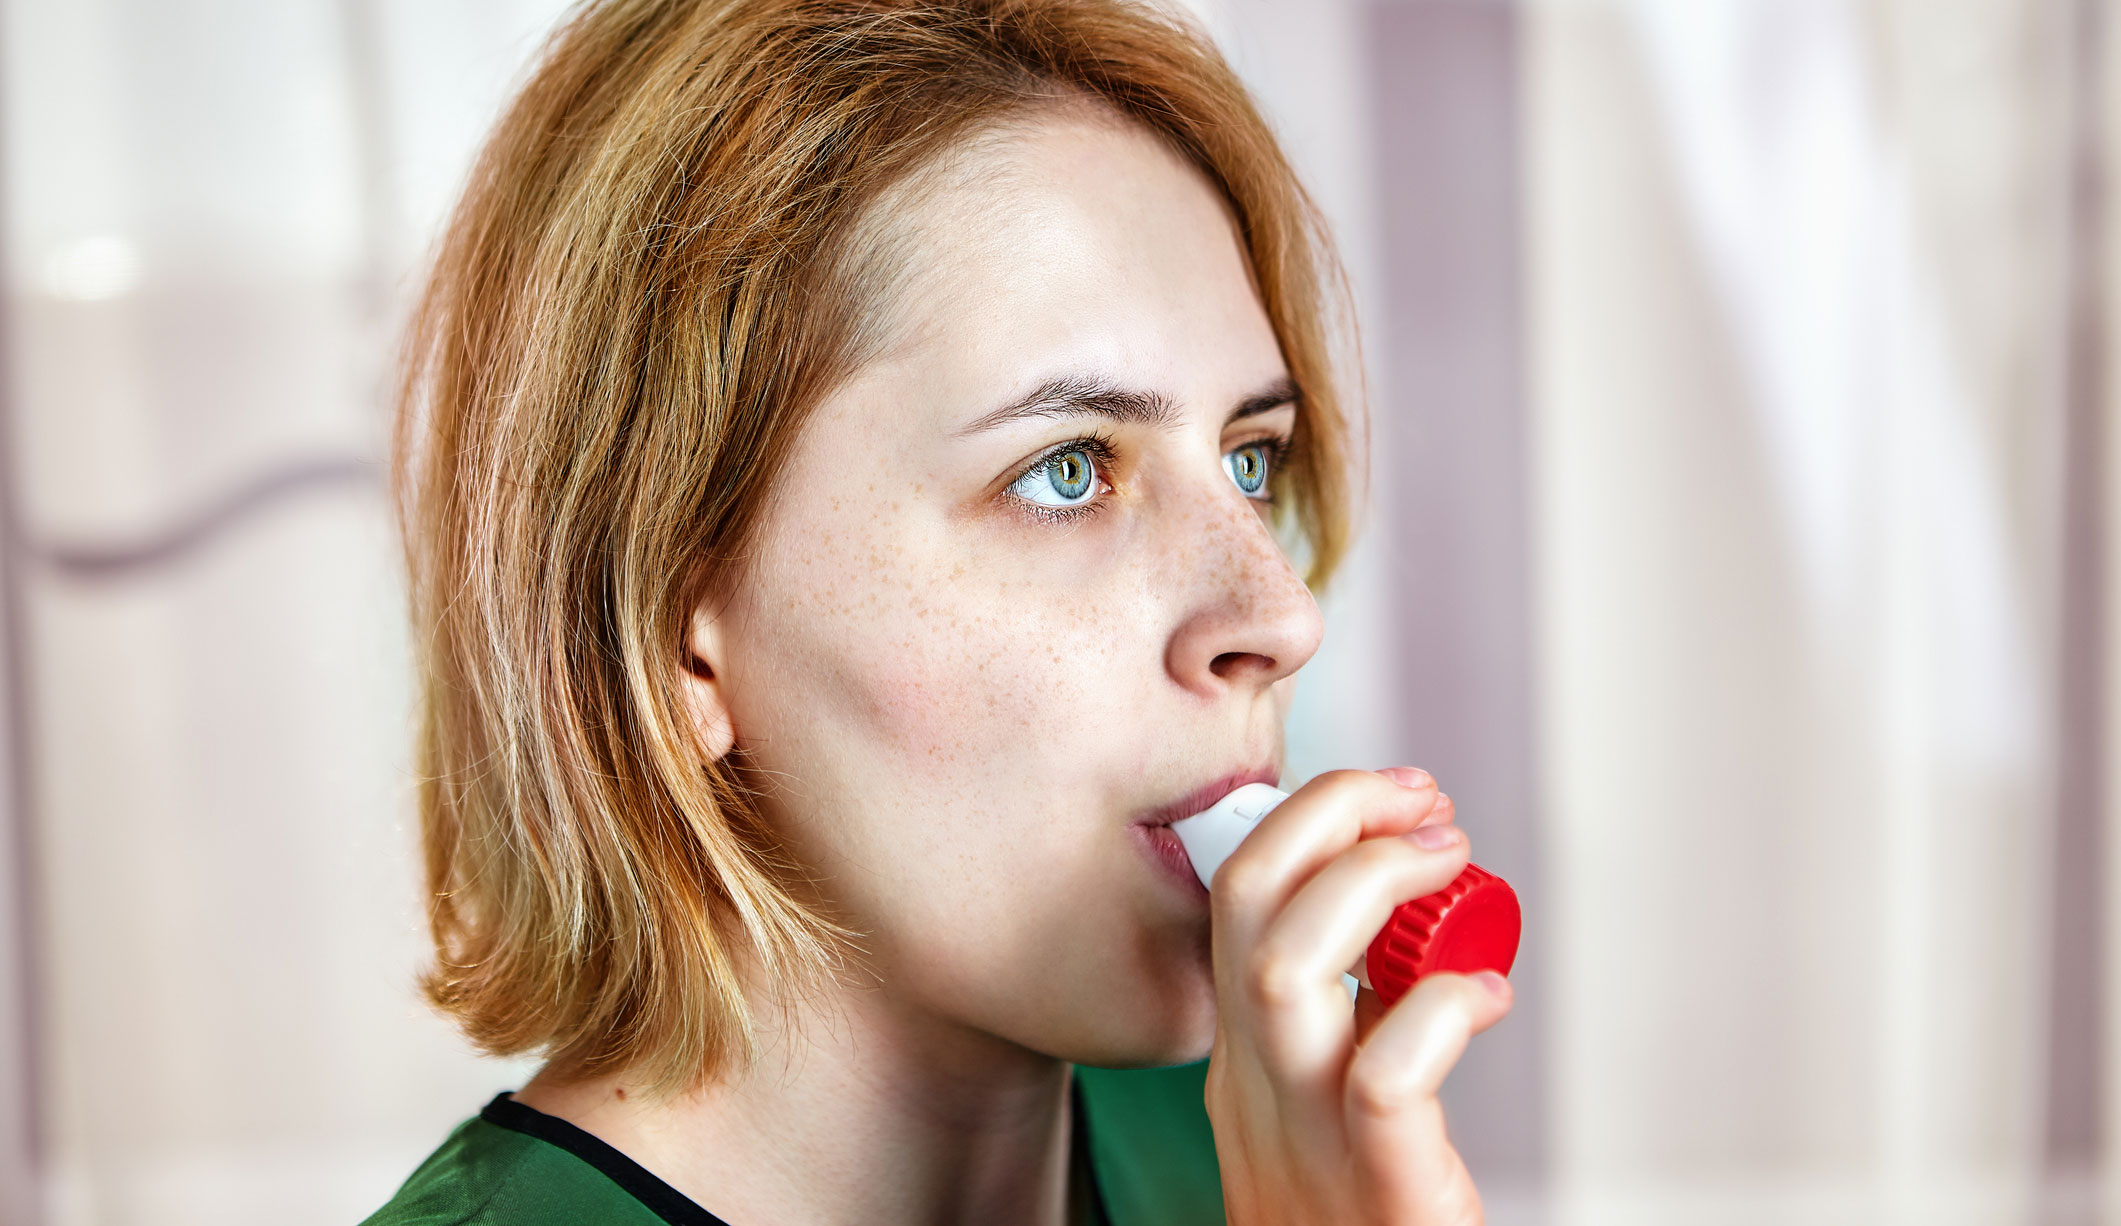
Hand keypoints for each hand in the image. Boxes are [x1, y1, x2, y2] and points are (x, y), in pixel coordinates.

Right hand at [1203, 767, 1513, 1224]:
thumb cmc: (1369, 1223)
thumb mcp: (1325, 1116)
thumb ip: (1346, 1030)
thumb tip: (1407, 930)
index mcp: (1244, 1062)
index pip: (1233, 897)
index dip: (1307, 819)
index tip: (1391, 795)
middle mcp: (1254, 1087)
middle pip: (1246, 902)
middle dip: (1330, 814)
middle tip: (1422, 800)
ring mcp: (1303, 1138)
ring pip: (1287, 967)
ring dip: (1370, 883)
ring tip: (1446, 861)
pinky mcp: (1377, 1186)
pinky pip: (1386, 1074)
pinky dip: (1441, 1009)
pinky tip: (1488, 995)